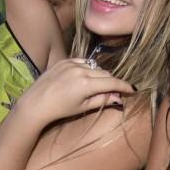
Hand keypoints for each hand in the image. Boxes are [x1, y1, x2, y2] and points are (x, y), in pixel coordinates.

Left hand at [19, 58, 135, 125]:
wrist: (36, 103)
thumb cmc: (60, 109)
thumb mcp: (83, 107)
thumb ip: (102, 100)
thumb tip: (119, 98)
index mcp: (86, 84)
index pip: (112, 82)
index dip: (124, 86)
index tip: (132, 90)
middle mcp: (81, 70)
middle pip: (106, 73)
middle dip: (112, 82)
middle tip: (113, 93)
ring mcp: (72, 63)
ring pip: (95, 66)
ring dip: (100, 75)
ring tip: (96, 87)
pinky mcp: (64, 60)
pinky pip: (83, 62)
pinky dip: (88, 69)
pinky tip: (83, 78)